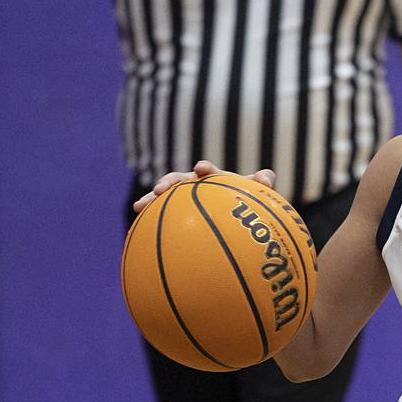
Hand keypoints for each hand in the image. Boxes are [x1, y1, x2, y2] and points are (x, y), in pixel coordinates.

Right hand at [133, 161, 276, 212]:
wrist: (229, 212)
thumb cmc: (240, 201)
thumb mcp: (252, 194)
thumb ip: (260, 183)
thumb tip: (267, 177)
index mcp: (212, 178)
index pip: (208, 171)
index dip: (205, 169)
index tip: (201, 169)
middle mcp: (192, 185)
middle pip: (178, 180)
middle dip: (168, 183)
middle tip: (160, 189)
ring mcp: (180, 198)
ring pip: (163, 198)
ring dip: (150, 200)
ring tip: (138, 207)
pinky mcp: (172, 213)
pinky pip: (158, 218)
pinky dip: (147, 222)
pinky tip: (134, 232)